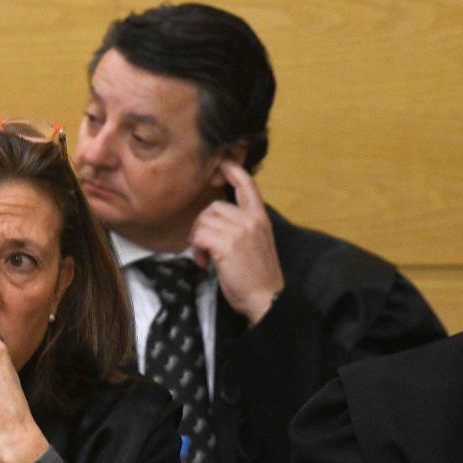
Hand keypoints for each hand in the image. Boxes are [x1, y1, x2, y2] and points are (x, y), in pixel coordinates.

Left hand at [189, 161, 284, 324]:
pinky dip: (196, 250)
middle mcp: (251, 219)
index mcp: (260, 217)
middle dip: (202, 225)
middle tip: (203, 247)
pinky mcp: (226, 244)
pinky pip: (199, 235)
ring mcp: (239, 230)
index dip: (232, 169)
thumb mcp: (256, 243)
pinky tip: (203, 263)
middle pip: (213, 206)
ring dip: (197, 239)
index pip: (247, 184)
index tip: (220, 163)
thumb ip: (242, 226)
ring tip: (205, 257)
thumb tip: (218, 219)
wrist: (266, 299)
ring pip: (204, 220)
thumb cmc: (258, 276)